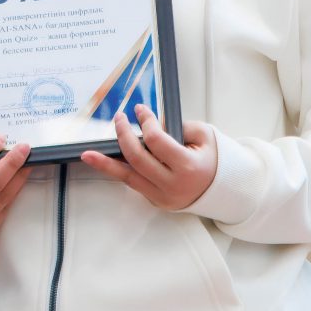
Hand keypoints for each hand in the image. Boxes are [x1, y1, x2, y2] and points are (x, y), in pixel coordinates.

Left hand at [78, 105, 217, 210]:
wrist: (222, 190)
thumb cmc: (213, 158)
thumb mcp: (204, 136)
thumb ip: (177, 127)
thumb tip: (149, 122)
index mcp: (188, 167)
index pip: (157, 141)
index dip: (145, 122)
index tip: (139, 109)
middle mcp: (173, 185)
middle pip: (138, 158)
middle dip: (124, 135)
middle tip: (118, 118)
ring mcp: (162, 196)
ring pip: (128, 177)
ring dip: (106, 163)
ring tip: (87, 154)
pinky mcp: (155, 200)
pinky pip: (133, 182)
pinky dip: (117, 170)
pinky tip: (102, 161)